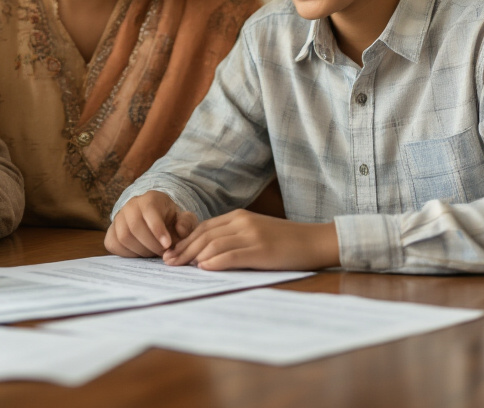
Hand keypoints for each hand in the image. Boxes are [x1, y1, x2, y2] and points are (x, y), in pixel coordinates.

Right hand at [105, 191, 197, 256]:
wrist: (156, 222)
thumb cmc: (172, 221)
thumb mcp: (185, 220)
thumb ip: (187, 223)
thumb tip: (180, 230)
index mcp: (150, 198)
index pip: (149, 211)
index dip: (157, 229)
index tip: (167, 244)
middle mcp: (131, 205)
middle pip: (135, 226)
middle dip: (151, 244)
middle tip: (164, 253)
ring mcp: (118, 218)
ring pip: (124, 237)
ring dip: (141, 250)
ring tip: (154, 253)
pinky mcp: (111, 232)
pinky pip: (115, 244)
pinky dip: (128, 253)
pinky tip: (142, 253)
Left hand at [163, 210, 339, 271]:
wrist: (315, 241)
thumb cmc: (285, 242)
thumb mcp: (256, 233)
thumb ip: (233, 239)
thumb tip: (205, 256)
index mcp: (238, 217)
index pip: (203, 228)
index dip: (184, 241)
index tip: (170, 254)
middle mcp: (241, 222)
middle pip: (204, 235)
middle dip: (183, 249)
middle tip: (168, 263)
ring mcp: (251, 235)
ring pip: (214, 244)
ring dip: (193, 256)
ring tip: (179, 267)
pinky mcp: (261, 249)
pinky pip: (232, 255)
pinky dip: (215, 261)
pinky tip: (203, 268)